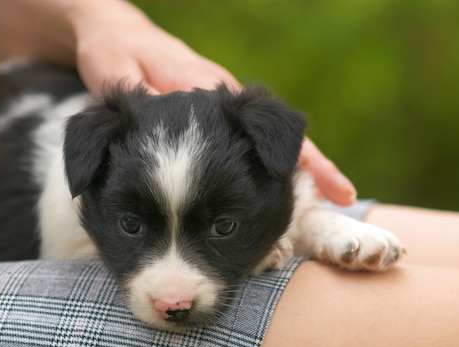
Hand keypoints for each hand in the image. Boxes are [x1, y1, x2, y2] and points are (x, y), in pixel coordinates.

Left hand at [67, 2, 356, 204]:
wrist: (115, 35)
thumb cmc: (113, 51)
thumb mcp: (115, 68)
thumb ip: (136, 91)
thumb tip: (159, 109)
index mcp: (203, 84)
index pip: (259, 123)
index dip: (295, 152)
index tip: (325, 181)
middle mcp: (219, 100)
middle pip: (276, 136)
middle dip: (311, 166)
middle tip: (345, 199)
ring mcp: (217, 113)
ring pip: (266, 143)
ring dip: (297, 168)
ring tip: (327, 198)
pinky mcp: (211, 123)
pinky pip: (247, 144)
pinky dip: (274, 163)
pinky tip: (284, 182)